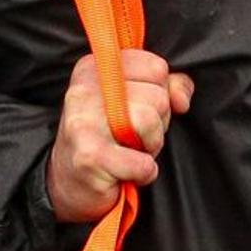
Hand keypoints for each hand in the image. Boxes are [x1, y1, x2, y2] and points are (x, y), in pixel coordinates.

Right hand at [46, 49, 192, 226]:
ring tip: (131, 151)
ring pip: (150, 122)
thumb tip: (181, 99)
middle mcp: (84, 90)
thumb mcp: (134, 101)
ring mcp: (84, 122)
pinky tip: (127, 172)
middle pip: (157, 96)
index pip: (156, 68)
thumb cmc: (108, 138)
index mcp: (94, 68)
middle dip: (157, 123)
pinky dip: (144, 172)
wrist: (69, 182)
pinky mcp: (89, 156)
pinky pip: (143, 163)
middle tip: (133, 136)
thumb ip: (166, 87)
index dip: (160, 93)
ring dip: (151, 146)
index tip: (139, 109)